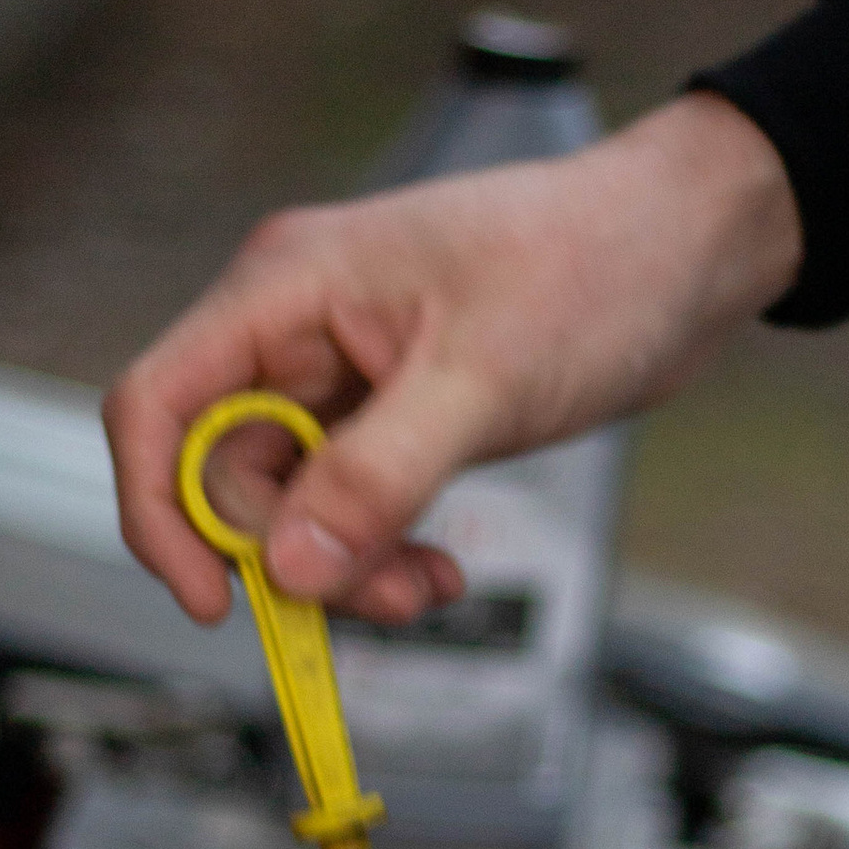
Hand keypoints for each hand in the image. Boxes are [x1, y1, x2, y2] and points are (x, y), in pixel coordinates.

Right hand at [103, 93, 800, 625]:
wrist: (689, 247)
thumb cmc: (594, 268)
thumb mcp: (482, 383)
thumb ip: (376, 478)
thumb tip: (288, 569)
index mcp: (287, 287)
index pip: (159, 405)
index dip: (161, 512)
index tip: (211, 601)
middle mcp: (296, 325)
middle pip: (223, 472)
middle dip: (289, 555)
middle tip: (386, 599)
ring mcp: (344, 368)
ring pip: (289, 500)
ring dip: (344, 563)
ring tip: (432, 586)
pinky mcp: (393, 406)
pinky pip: (347, 499)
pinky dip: (381, 546)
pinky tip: (440, 566)